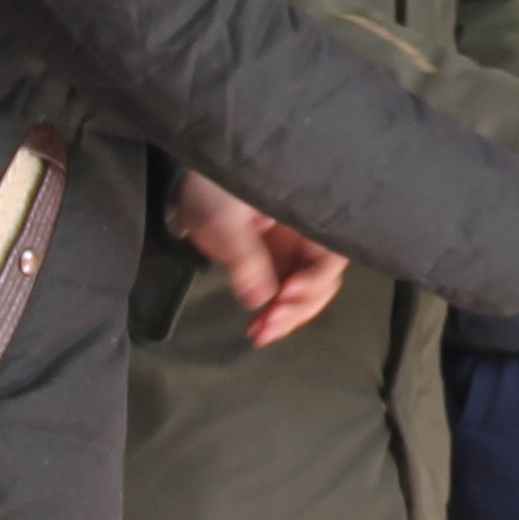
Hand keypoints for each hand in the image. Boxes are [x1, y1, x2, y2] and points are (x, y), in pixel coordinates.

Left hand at [171, 173, 352, 347]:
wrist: (188, 186)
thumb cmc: (210, 186)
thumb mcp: (224, 217)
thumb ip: (243, 254)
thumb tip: (262, 296)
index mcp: (305, 214)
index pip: (330, 254)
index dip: (314, 280)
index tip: (285, 295)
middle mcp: (307, 235)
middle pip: (322, 280)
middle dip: (299, 308)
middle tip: (270, 325)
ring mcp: (293, 253)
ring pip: (306, 294)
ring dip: (288, 317)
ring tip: (261, 333)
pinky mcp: (277, 267)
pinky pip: (285, 296)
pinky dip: (275, 315)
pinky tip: (258, 328)